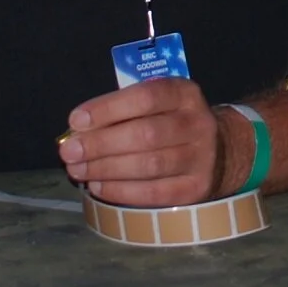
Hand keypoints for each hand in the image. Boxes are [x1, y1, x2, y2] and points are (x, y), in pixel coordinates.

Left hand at [59, 79, 227, 207]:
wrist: (218, 151)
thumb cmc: (170, 122)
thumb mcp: (156, 104)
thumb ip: (122, 111)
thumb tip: (78, 131)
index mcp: (184, 94)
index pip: (146, 97)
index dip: (108, 109)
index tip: (76, 120)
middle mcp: (197, 124)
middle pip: (146, 134)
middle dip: (101, 144)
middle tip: (69, 152)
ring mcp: (200, 158)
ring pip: (149, 165)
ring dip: (106, 169)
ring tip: (78, 170)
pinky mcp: (195, 189)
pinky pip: (154, 193)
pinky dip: (121, 191)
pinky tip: (99, 186)